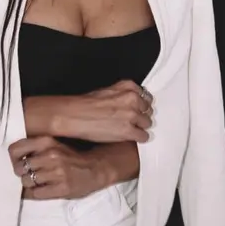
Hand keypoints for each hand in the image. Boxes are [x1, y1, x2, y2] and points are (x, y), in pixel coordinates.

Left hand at [9, 136, 108, 199]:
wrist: (94, 168)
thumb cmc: (71, 156)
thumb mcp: (54, 144)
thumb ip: (36, 147)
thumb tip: (15, 156)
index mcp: (46, 141)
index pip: (15, 149)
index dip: (13, 158)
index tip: (17, 162)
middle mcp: (50, 155)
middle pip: (19, 168)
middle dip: (22, 173)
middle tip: (28, 173)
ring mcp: (56, 172)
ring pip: (27, 181)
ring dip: (29, 184)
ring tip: (38, 181)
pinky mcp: (62, 188)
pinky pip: (36, 194)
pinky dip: (36, 193)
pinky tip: (42, 189)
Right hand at [24, 80, 152, 142]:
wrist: (75, 115)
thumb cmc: (87, 104)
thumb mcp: (107, 90)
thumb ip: (123, 93)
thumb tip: (133, 100)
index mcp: (127, 87)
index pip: (146, 96)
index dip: (141, 105)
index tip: (138, 109)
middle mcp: (132, 99)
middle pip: (148, 110)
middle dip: (141, 116)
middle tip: (131, 120)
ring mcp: (132, 116)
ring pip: (147, 123)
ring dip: (140, 127)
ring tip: (128, 128)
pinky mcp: (129, 131)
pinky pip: (144, 136)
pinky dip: (138, 138)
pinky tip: (129, 136)